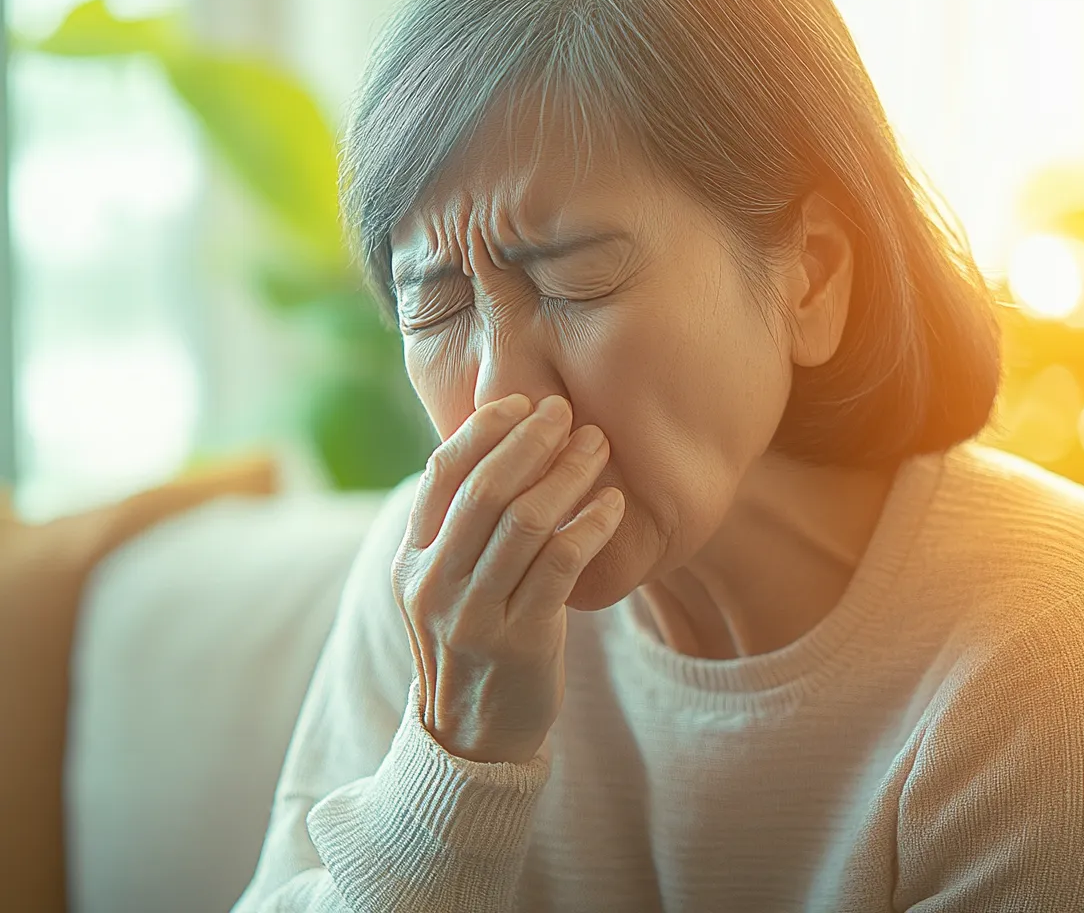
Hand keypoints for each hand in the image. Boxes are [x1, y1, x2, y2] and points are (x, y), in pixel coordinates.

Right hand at [392, 393, 624, 763]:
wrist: (475, 737)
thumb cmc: (474, 645)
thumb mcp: (444, 587)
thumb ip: (458, 532)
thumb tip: (500, 454)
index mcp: (411, 560)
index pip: (441, 475)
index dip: (482, 431)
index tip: (520, 403)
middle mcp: (435, 582)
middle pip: (486, 490)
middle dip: (531, 441)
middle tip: (567, 412)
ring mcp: (475, 614)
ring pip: (526, 520)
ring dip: (568, 474)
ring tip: (597, 447)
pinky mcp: (521, 638)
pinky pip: (562, 564)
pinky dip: (591, 525)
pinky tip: (614, 505)